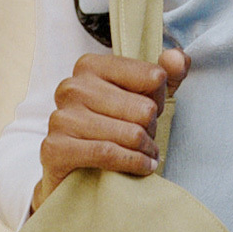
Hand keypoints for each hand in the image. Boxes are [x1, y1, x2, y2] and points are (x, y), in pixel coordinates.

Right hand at [30, 47, 189, 213]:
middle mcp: (72, 86)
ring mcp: (61, 116)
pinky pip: (108, 153)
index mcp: (91, 65)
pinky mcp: (55, 148)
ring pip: (130, 133)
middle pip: (144, 109)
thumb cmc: (112, 128)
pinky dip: (133, 163)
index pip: (154, 77)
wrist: (72, 173)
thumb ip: (168, 73)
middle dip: (152, 129)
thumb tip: (177, 58)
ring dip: (145, 150)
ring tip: (146, 154)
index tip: (153, 111)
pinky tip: (142, 167)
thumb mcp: (143, 96)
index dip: (160, 99)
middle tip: (147, 139)